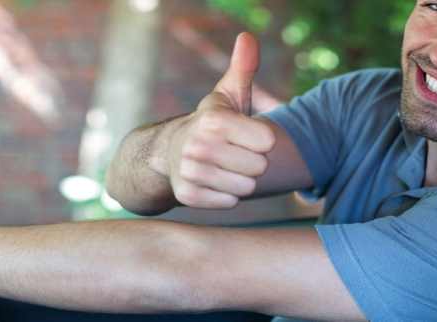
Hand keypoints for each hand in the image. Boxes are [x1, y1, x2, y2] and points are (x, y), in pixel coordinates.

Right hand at [155, 33, 275, 208]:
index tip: (247, 135)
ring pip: (244, 187)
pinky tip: (216, 182)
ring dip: (241, 180)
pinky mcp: (186, 195)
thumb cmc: (213, 123)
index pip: (266, 141)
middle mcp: (198, 144)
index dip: (262, 140)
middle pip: (258, 166)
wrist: (170, 152)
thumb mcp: (228, 95)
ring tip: (227, 167)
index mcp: (214, 119)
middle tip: (236, 154)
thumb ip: (243, 68)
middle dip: (252, 162)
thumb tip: (248, 37)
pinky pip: (228, 202)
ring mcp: (190, 171)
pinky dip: (227, 196)